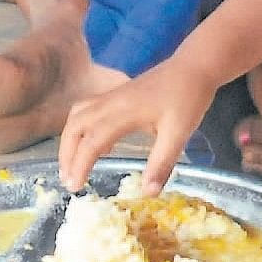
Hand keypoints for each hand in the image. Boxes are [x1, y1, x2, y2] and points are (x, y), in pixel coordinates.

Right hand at [56, 59, 225, 192]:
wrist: (195, 67)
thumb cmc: (188, 98)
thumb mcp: (179, 134)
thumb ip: (162, 164)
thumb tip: (148, 194)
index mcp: (124, 112)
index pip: (92, 140)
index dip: (80, 165)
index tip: (74, 187)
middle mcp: (111, 101)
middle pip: (75, 125)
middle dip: (66, 153)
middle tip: (67, 180)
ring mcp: (113, 95)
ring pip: (77, 115)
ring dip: (69, 139)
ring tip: (72, 164)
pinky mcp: (117, 93)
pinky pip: (88, 109)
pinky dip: (82, 127)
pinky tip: (98, 145)